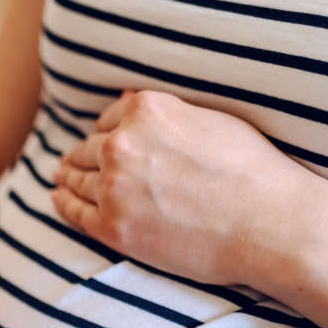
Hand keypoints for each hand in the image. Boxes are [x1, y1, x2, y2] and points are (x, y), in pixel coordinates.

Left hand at [51, 90, 318, 287]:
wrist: (269, 224)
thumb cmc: (253, 170)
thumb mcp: (211, 120)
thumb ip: (166, 111)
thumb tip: (126, 100)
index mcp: (145, 110)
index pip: (110, 119)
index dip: (108, 132)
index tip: (104, 141)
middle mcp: (120, 145)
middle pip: (89, 148)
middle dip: (85, 155)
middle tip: (72, 161)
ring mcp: (112, 188)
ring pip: (77, 178)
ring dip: (68, 177)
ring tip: (61, 178)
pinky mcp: (111, 227)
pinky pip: (74, 212)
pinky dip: (63, 203)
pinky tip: (58, 198)